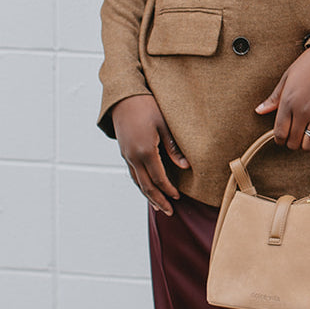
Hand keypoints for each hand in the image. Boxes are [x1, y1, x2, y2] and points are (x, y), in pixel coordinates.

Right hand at [111, 93, 188, 214]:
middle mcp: (133, 157)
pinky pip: (132, 174)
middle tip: (169, 212)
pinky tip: (146, 189)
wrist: (123, 97)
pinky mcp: (124, 152)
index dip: (169, 190)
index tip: (178, 197)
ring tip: (158, 207)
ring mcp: (126, 155)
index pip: (159, 178)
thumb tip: (186, 166)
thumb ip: (173, 148)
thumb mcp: (164, 124)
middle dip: (158, 200)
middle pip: (146, 186)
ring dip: (148, 196)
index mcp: (145, 151)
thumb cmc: (146, 106)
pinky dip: (140, 185)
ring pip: (137, 182)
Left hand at [255, 43, 309, 150]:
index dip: (279, 140)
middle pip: (293, 143)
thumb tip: (259, 111)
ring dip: (307, 144)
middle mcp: (303, 111)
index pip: (279, 133)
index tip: (282, 137)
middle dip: (292, 142)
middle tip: (295, 134)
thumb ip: (274, 98)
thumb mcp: (287, 78)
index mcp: (288, 102)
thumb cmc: (308, 65)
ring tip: (307, 135)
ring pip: (309, 145)